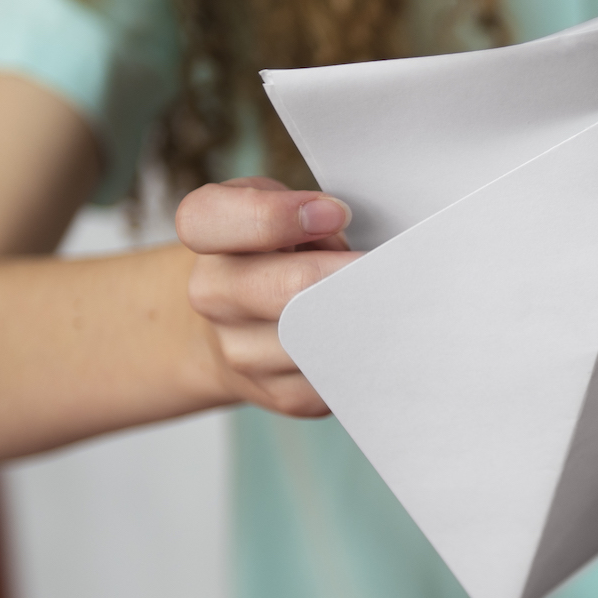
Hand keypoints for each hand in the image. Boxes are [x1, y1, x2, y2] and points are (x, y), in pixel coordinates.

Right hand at [176, 177, 359, 416]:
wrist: (241, 325)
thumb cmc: (274, 250)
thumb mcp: (276, 203)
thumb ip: (302, 207)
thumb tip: (348, 229)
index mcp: (208, 233)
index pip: (208, 220)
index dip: (273, 217)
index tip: (334, 214)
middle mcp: (213, 296)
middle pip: (287, 290)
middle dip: (348, 274)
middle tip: (389, 262)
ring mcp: (241, 353)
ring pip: (321, 338)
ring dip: (363, 314)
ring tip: (378, 293)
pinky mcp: (282, 394)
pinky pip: (337, 376)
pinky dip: (365, 352)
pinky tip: (373, 331)